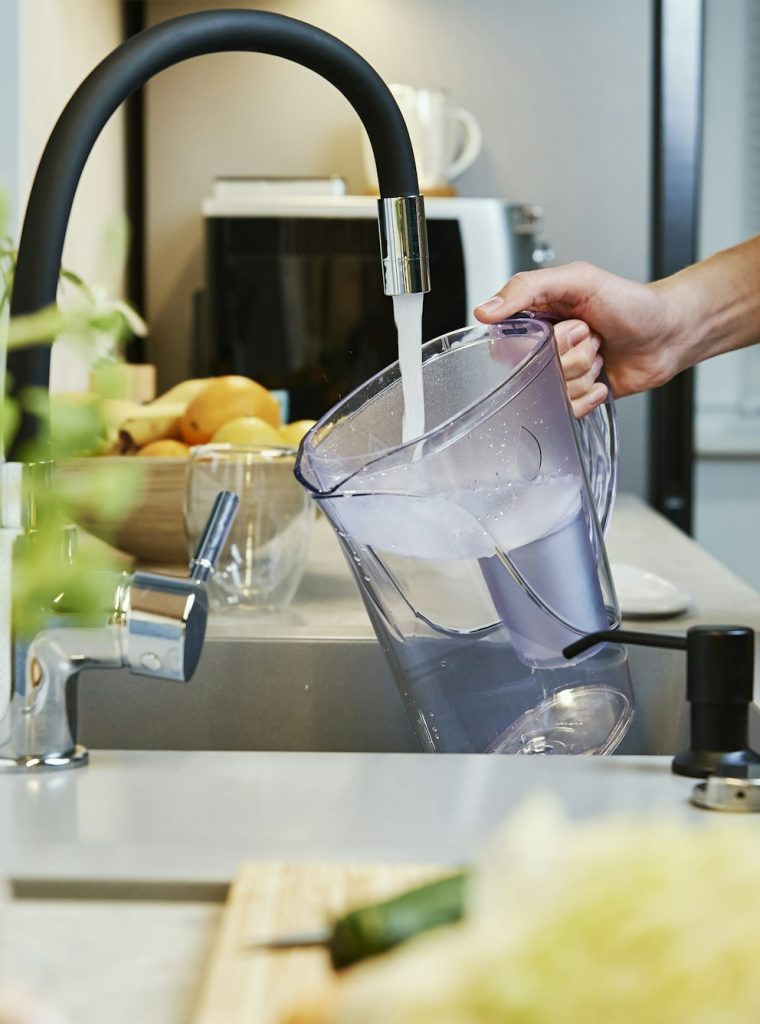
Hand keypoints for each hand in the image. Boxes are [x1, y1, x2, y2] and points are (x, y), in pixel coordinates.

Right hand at [474, 261, 685, 415]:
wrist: (670, 333)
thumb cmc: (631, 303)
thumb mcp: (578, 280)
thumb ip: (526, 288)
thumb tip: (485, 310)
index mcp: (536, 318)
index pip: (508, 342)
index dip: (537, 341)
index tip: (563, 326)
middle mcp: (545, 348)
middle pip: (535, 369)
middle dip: (570, 354)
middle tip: (590, 336)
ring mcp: (561, 373)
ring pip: (553, 391)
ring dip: (584, 374)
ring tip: (600, 354)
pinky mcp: (576, 397)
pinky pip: (567, 409)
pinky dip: (589, 396)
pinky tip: (602, 378)